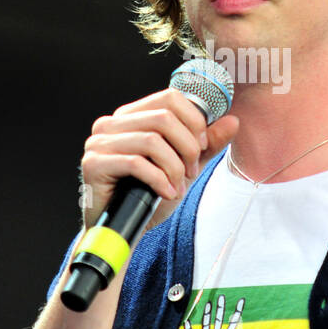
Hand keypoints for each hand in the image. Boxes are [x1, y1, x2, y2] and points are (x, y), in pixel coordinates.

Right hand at [79, 88, 239, 231]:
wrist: (124, 230)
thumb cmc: (148, 196)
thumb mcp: (184, 167)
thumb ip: (206, 144)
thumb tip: (232, 121)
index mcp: (132, 116)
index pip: (169, 98)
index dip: (194, 121)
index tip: (202, 146)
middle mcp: (112, 124)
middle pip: (163, 118)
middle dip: (188, 147)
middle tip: (192, 172)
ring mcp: (100, 142)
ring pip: (152, 140)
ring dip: (174, 167)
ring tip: (178, 185)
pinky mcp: (94, 163)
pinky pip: (136, 163)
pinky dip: (159, 180)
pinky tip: (166, 193)